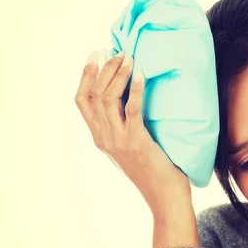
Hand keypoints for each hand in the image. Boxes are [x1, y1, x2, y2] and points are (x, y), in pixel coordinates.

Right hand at [75, 51, 190, 217]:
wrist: (165, 197)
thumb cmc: (154, 170)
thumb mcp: (131, 147)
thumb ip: (123, 127)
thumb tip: (128, 101)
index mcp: (100, 138)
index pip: (82, 102)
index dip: (86, 76)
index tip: (94, 56)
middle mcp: (104, 138)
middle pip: (92, 96)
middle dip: (101, 69)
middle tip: (112, 50)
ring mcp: (118, 141)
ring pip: (107, 99)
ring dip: (117, 74)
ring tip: (128, 56)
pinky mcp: (137, 142)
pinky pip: (131, 110)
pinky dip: (134, 89)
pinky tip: (141, 73)